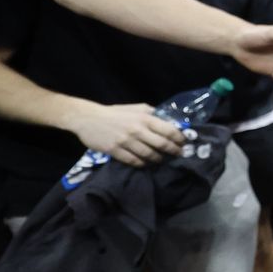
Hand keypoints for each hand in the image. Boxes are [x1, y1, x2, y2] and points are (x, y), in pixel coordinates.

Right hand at [70, 102, 184, 166]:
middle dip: (173, 151)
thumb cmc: (115, 113)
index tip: (184, 143)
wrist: (88, 118)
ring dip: (158, 159)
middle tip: (179, 154)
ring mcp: (126, 141)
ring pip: (148, 154)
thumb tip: (168, 120)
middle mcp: (138, 130)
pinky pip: (133, 161)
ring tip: (162, 160)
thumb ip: (152, 113)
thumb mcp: (136, 108)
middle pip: (162, 144)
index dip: (179, 138)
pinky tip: (146, 164)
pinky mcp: (115, 151)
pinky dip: (142, 164)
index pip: (168, 130)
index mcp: (145, 118)